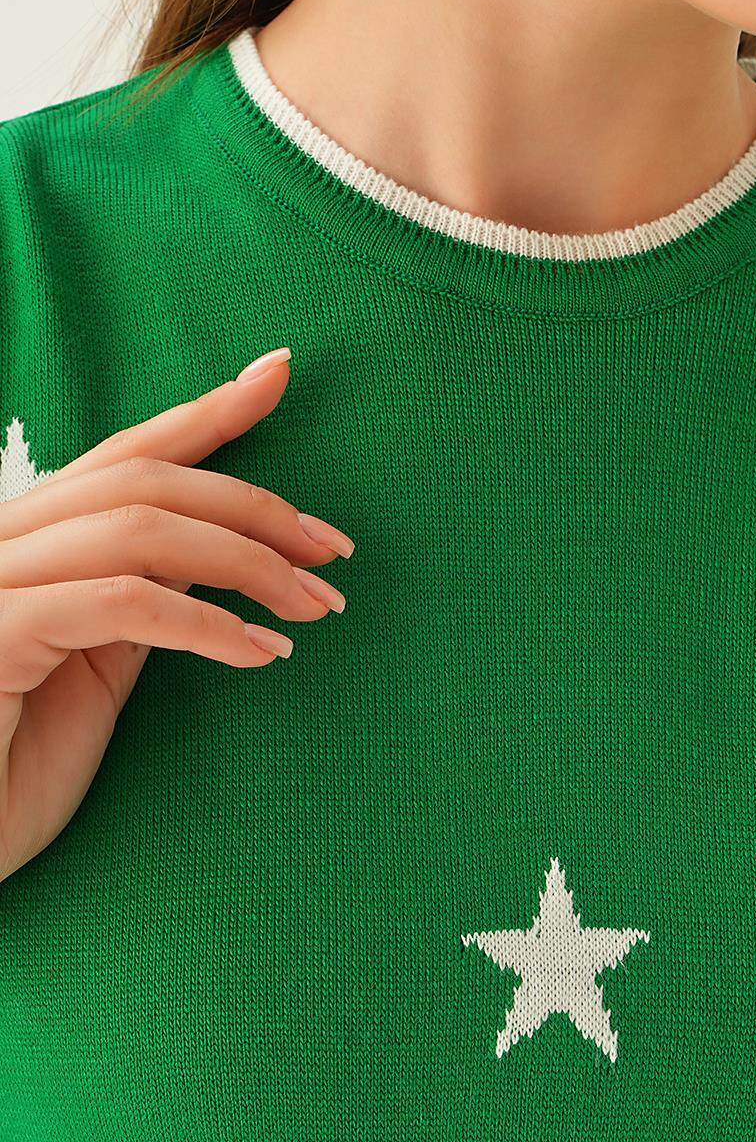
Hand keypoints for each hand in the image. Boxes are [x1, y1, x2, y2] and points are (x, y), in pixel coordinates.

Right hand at [0, 347, 352, 883]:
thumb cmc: (13, 768)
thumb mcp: (93, 672)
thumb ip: (138, 603)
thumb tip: (214, 553)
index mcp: (28, 544)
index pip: (123, 457)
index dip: (203, 413)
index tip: (276, 373)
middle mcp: (1, 545)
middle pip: (143, 483)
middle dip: (253, 505)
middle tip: (335, 551)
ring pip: (137, 529)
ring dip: (246, 562)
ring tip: (314, 606)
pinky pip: (120, 604)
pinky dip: (204, 622)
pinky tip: (260, 652)